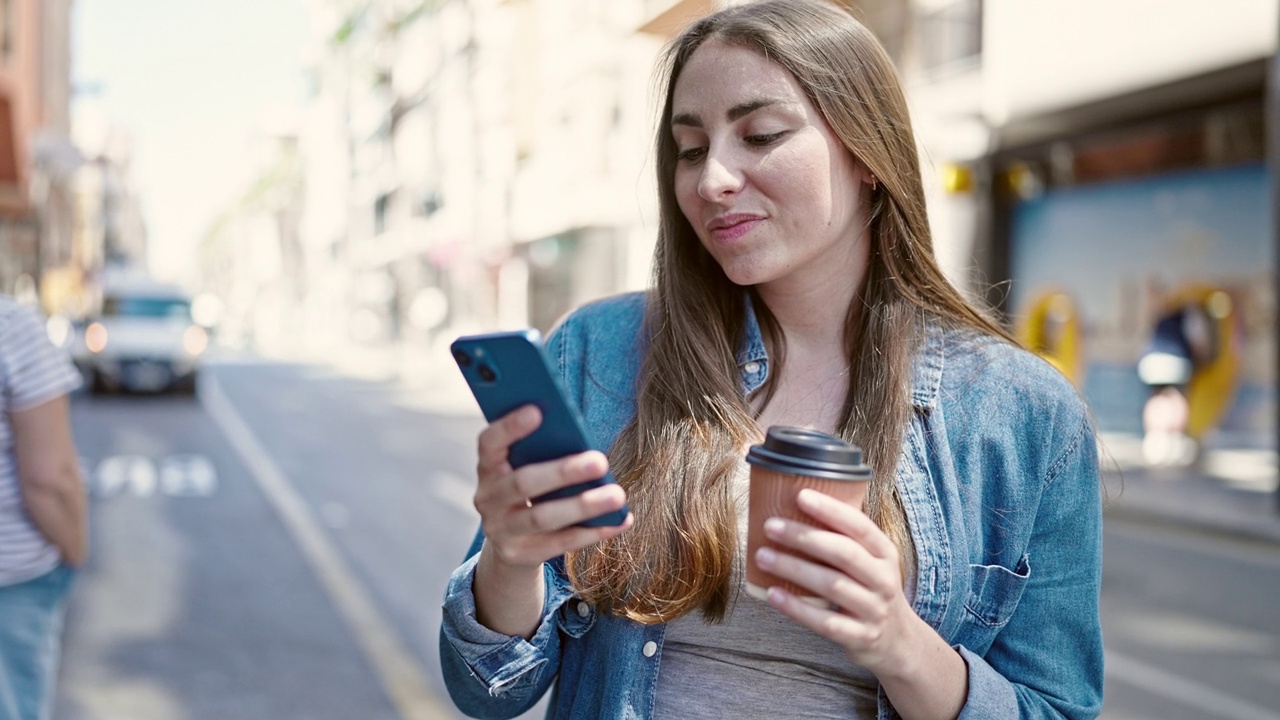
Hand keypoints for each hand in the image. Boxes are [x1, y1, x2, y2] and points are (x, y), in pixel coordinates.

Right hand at [474, 405, 631, 570]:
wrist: (512, 542)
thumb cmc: (532, 489)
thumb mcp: (528, 467)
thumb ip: (543, 452)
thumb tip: (583, 441)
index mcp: (488, 467)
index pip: (489, 443)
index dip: (509, 427)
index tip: (538, 410)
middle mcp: (487, 498)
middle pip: (522, 483)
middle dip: (563, 471)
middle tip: (600, 461)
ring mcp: (500, 530)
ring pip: (542, 518)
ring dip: (583, 506)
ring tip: (617, 495)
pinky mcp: (518, 555)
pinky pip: (560, 544)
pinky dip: (594, 532)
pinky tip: (621, 520)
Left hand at [752, 488, 913, 672]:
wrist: (897, 641)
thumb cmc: (870, 590)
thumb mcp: (871, 562)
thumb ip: (845, 540)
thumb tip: (795, 507)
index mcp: (885, 554)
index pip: (860, 526)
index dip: (831, 510)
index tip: (800, 495)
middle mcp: (883, 579)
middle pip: (843, 553)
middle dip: (805, 537)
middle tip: (770, 525)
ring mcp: (874, 610)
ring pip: (831, 585)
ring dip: (793, 568)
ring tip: (762, 556)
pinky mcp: (860, 636)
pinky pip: (824, 622)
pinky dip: (796, 607)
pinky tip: (772, 593)